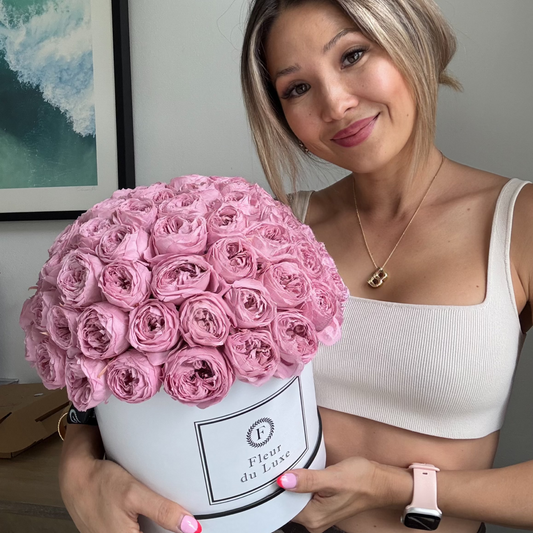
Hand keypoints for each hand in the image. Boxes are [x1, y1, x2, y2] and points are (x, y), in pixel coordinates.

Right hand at [59, 455, 201, 532]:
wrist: (76, 475)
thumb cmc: (99, 482)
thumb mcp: (135, 493)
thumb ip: (163, 510)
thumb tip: (190, 526)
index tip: (188, 528)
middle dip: (164, 529)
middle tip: (180, 520)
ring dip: (154, 527)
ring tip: (167, 518)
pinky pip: (134, 531)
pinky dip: (145, 525)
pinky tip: (148, 516)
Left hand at [277, 457, 410, 532]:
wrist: (380, 481)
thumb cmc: (362, 480)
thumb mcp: (332, 477)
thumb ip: (307, 480)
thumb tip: (284, 481)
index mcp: (314, 517)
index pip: (283, 505)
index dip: (278, 487)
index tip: (277, 471)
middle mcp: (315, 520)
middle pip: (288, 502)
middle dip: (286, 484)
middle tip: (288, 465)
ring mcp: (319, 514)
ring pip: (296, 497)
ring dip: (295, 483)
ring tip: (298, 468)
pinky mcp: (322, 505)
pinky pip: (305, 495)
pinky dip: (303, 484)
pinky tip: (306, 474)